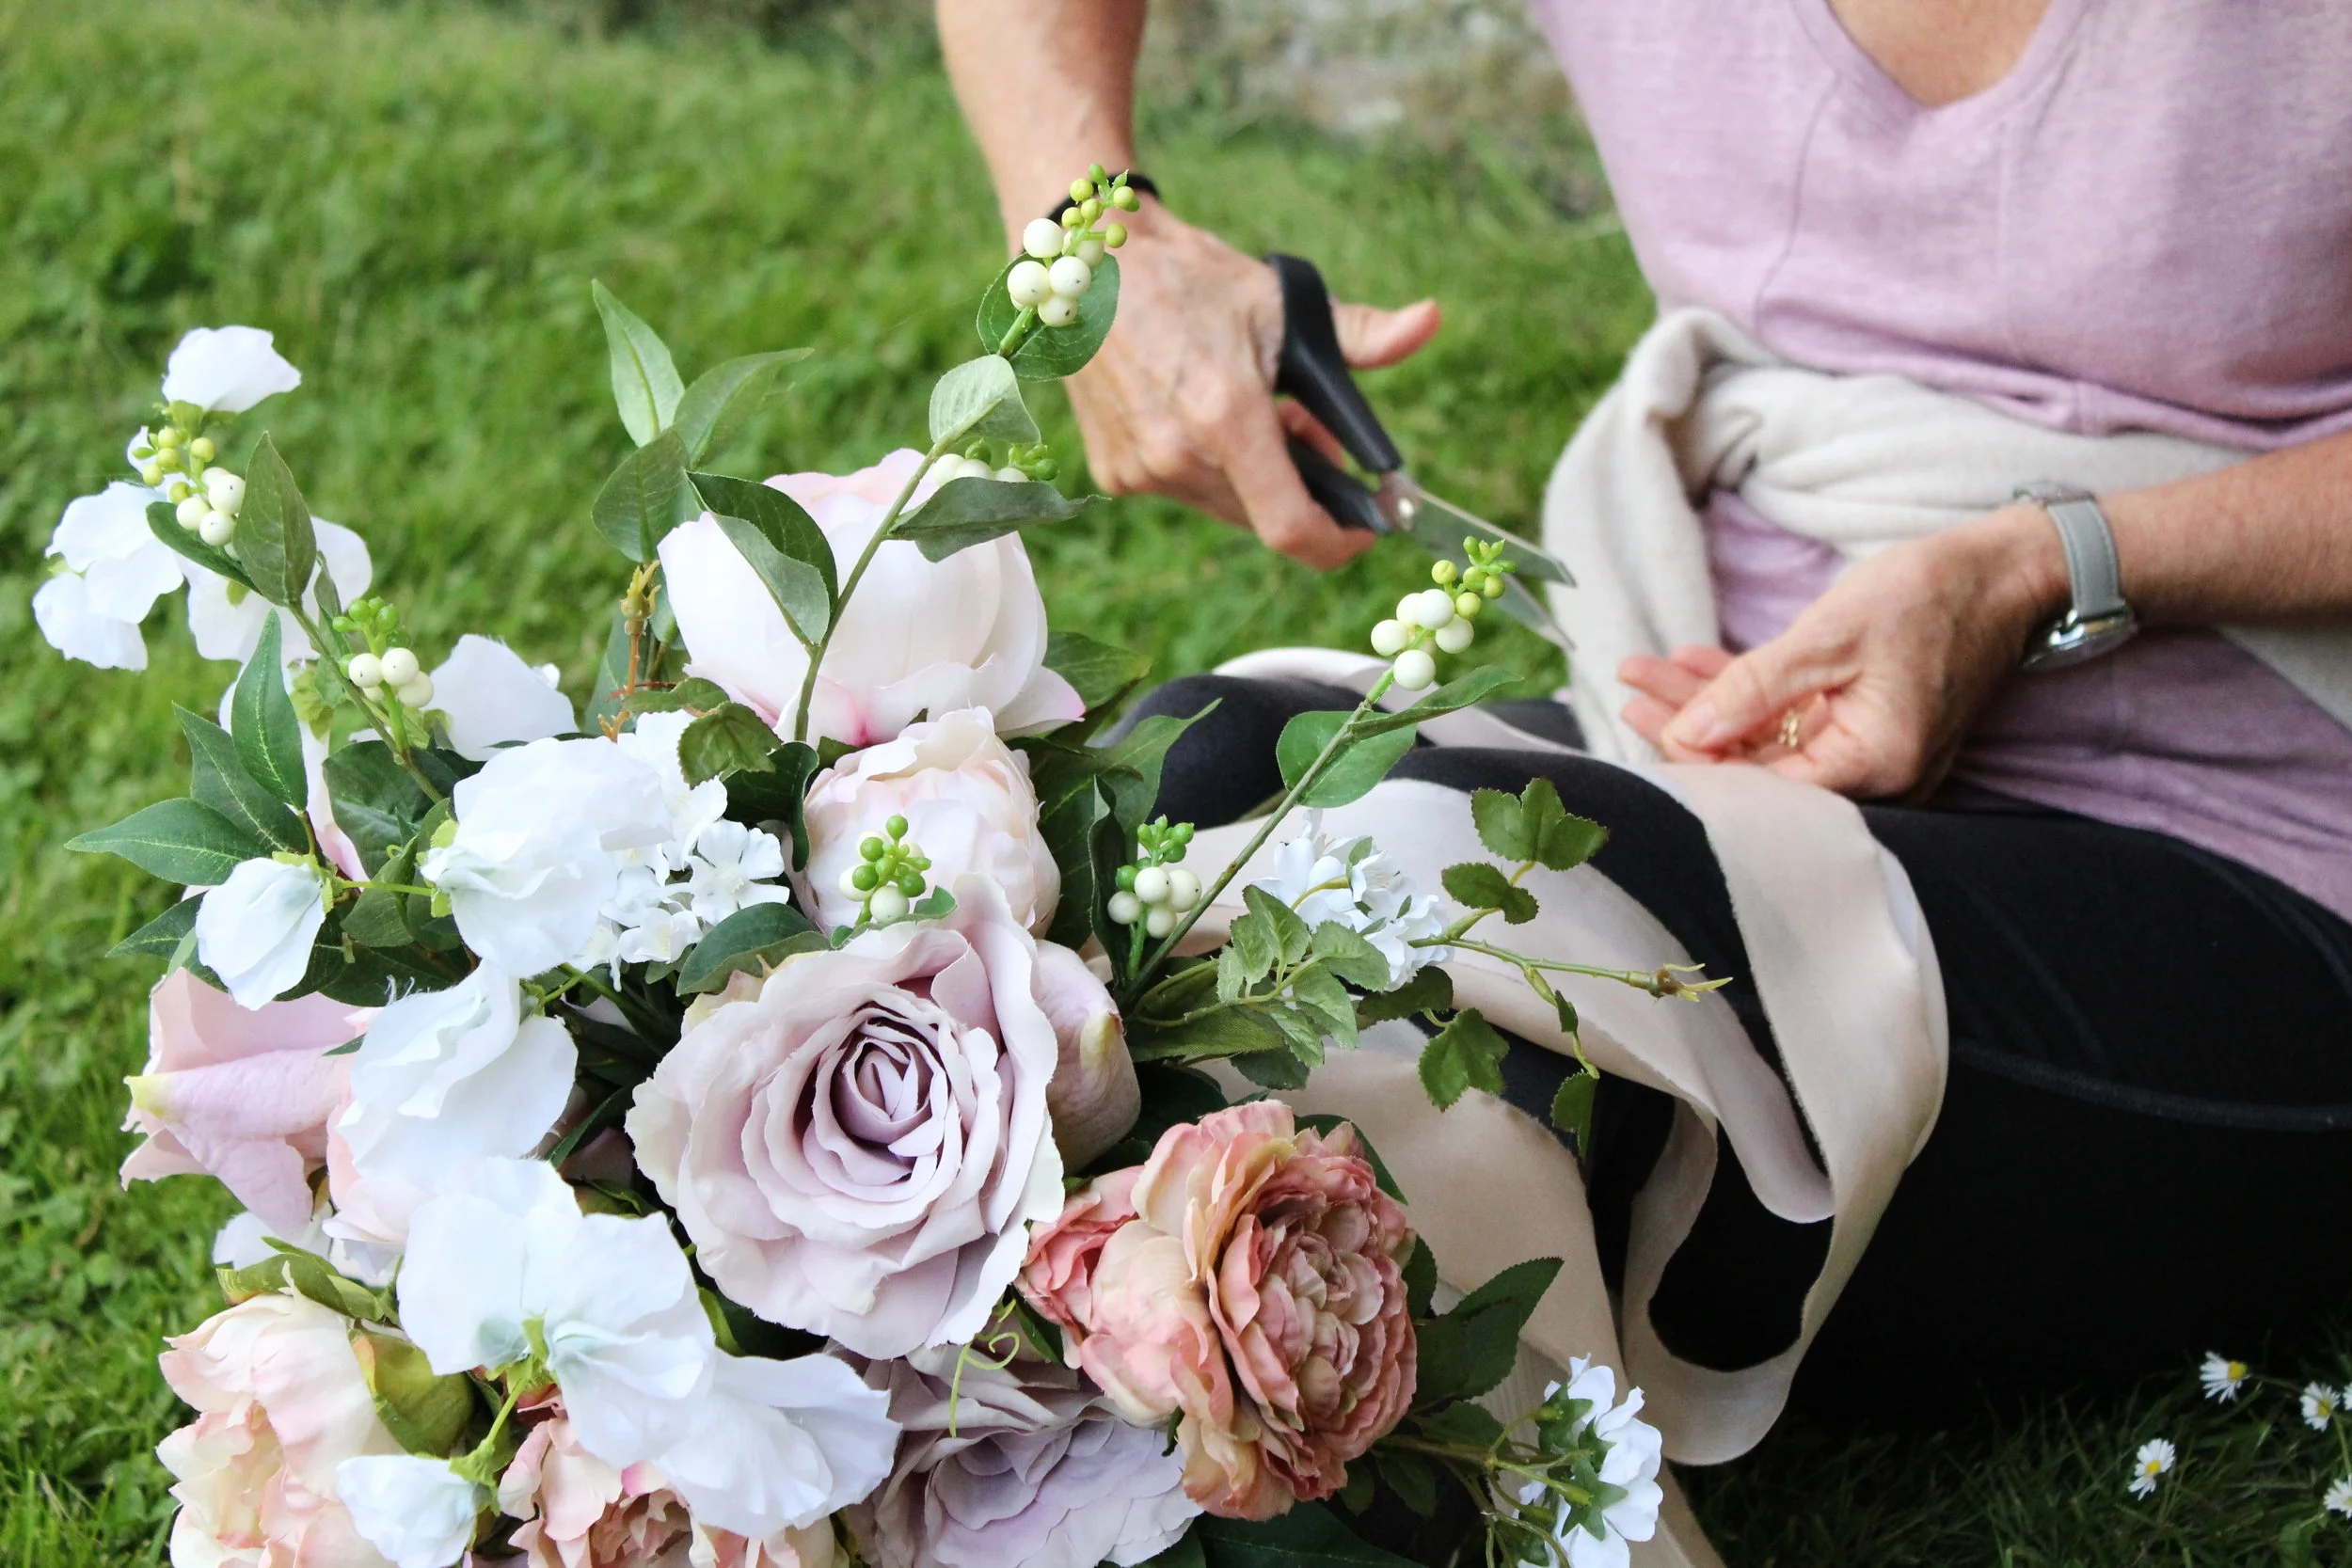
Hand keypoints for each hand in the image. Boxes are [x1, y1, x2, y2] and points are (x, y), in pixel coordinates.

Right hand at [1067, 202, 1441, 568]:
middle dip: (1303, 489)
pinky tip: (1206, 416)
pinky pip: (1188, 493)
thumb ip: (1363, 333)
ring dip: (1256, 478)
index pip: (1290, 527)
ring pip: (1228, 507)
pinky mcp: (1116, 474)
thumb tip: (1431, 321)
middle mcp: (1177, 455)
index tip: (1366, 529)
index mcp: (1225, 416)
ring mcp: (1141, 470)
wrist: (1089, 267)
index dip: (1338, 542)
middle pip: (1265, 517)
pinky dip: (1213, 469)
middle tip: (1310, 432)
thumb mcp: (1283, 302)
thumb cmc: (1192, 279)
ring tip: (1256, 412)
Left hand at [1621, 507, 2067, 797]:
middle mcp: (1875, 777)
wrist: (2008, 571)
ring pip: (1768, 738)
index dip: (1694, 753)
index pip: (1760, 783)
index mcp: (1873, 765)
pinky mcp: (1866, 727)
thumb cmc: (1932, 595)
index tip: (1642, 713)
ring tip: (1645, 670)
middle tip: (1630, 687)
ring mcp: (1871, 755)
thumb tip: (1685, 732)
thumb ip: (1755, 686)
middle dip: (1688, 723)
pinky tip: (1695, 665)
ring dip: (1708, 702)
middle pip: (1757, 764)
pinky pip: (1793, 718)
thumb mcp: (1830, 635)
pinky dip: (1748, 692)